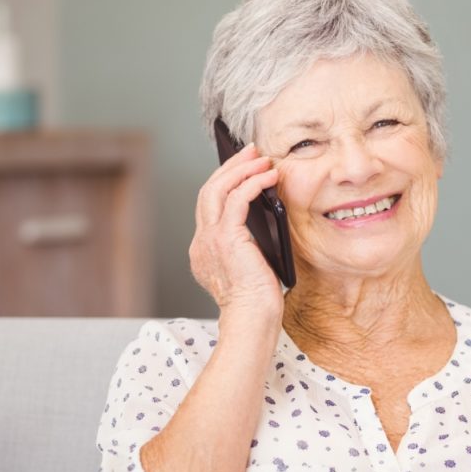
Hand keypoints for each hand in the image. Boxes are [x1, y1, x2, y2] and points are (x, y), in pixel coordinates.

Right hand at [189, 143, 283, 318]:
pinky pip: (236, 200)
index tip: (242, 167)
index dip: (224, 182)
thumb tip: (266, 213)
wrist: (252, 320)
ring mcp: (210, 240)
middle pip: (208, 190)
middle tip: (251, 151)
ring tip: (262, 158)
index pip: (209, 205)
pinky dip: (252, 183)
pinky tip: (268, 177)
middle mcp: (202, 242)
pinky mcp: (226, 239)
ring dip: (241, 169)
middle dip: (230, 167)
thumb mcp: (251, 264)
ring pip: (217, 190)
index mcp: (205, 250)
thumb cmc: (258, 301)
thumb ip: (249, 241)